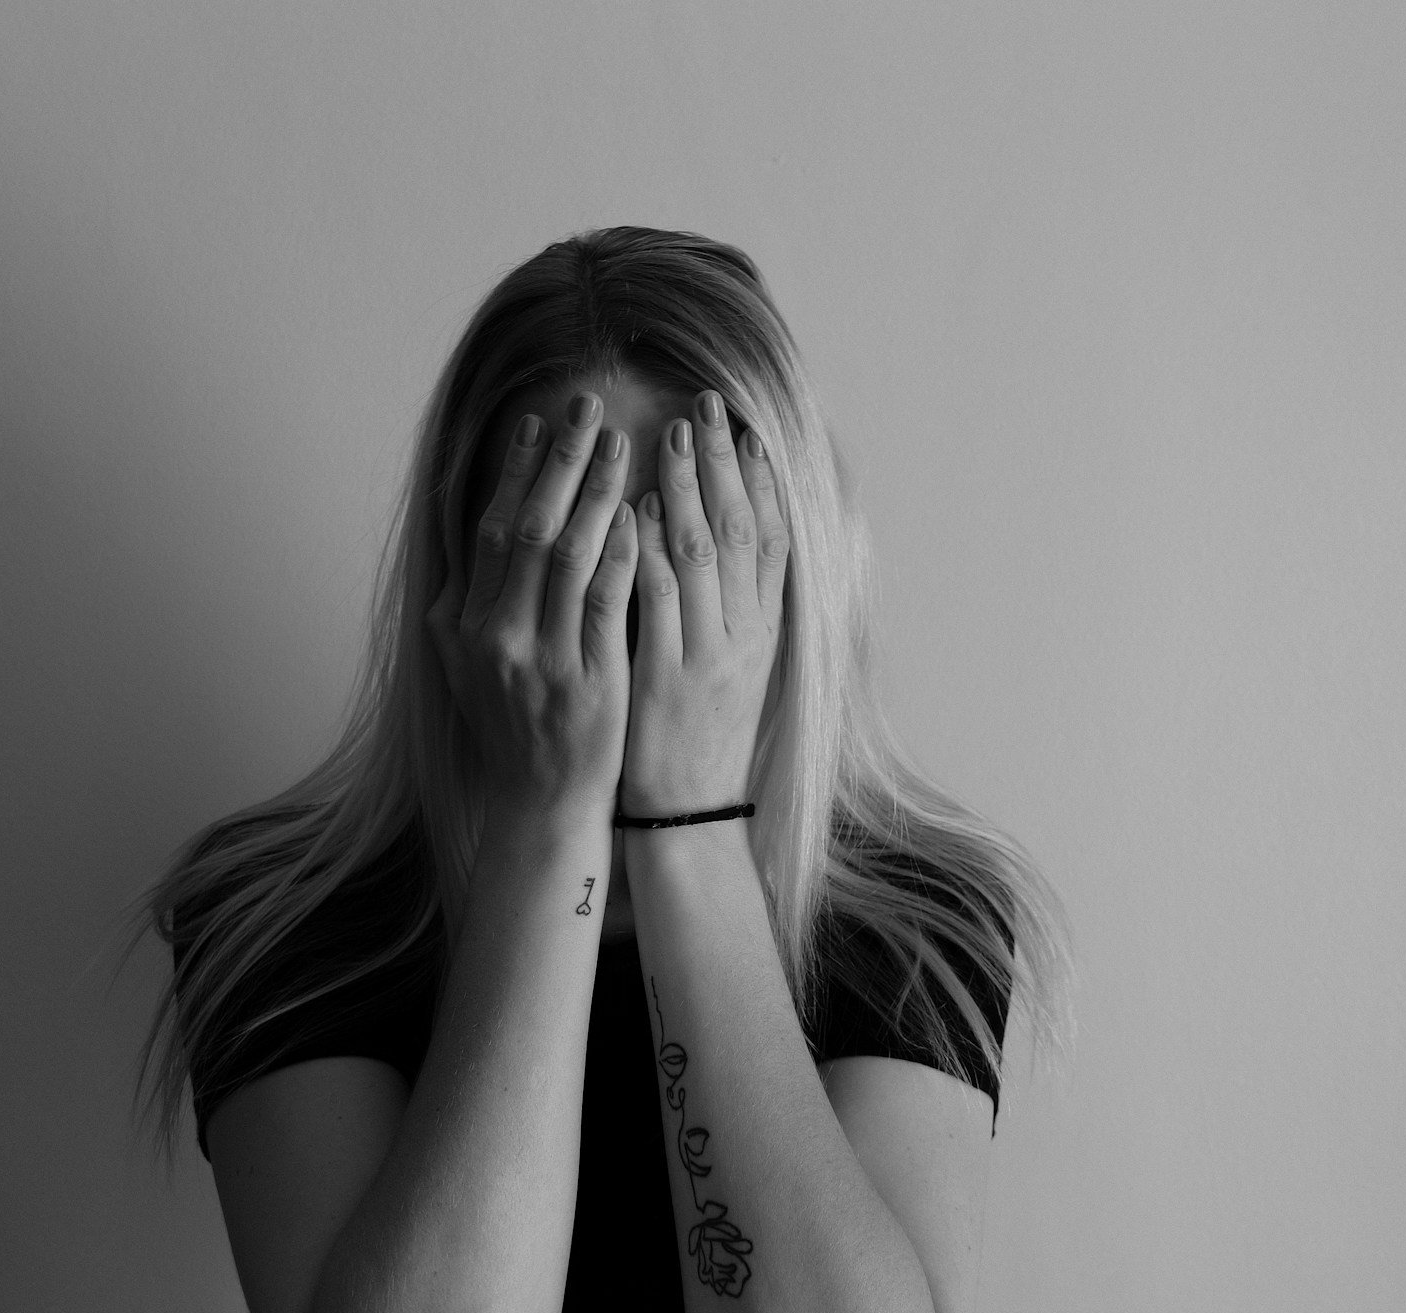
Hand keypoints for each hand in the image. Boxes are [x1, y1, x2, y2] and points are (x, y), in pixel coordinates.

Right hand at [424, 392, 640, 820]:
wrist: (541, 803)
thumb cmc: (513, 727)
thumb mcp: (467, 667)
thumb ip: (465, 606)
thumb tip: (465, 543)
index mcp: (463, 626)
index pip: (489, 530)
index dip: (515, 471)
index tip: (539, 421)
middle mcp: (494, 636)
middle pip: (525, 528)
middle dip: (558, 461)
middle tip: (587, 405)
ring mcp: (541, 659)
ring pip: (567, 554)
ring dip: (595, 491)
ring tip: (622, 441)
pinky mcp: (589, 680)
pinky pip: (605, 601)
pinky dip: (620, 551)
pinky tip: (640, 511)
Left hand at [622, 391, 788, 819]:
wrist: (689, 814)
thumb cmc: (701, 733)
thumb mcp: (736, 666)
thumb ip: (734, 605)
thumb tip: (723, 538)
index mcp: (765, 630)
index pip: (772, 536)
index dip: (761, 478)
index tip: (744, 426)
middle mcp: (746, 635)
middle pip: (740, 530)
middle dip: (722, 463)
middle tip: (706, 405)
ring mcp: (709, 655)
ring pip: (701, 555)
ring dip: (683, 489)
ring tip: (669, 435)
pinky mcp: (667, 678)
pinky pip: (658, 601)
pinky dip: (647, 549)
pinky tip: (633, 509)